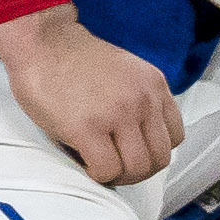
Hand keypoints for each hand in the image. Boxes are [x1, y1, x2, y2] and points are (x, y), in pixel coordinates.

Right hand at [0, 7, 181, 187]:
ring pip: (137, 168)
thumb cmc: (76, 60)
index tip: (130, 153)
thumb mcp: (127, 74)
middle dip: (138, 171)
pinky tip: (85, 164)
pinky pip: (107, 169)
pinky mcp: (87, 128)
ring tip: (100, 168)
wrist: (45, 42)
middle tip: (114, 168)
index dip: (152, 152)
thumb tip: (138, 139)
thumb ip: (139, 100)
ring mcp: (118, 114)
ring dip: (120, 177)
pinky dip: (98, 175)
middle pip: (159, 158)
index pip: (174, 137)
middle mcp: (144, 101)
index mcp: (155, 86)